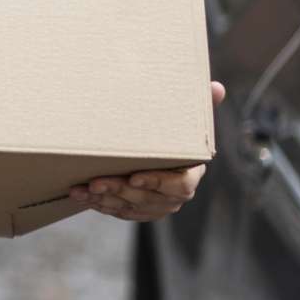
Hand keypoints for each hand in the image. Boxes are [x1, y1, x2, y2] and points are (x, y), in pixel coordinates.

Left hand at [72, 81, 225, 220]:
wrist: (154, 150)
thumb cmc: (171, 131)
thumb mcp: (185, 118)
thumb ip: (201, 104)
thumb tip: (217, 88)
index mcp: (190, 173)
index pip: (180, 185)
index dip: (158, 182)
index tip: (134, 177)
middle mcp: (175, 195)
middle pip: (149, 198)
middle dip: (120, 190)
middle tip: (96, 182)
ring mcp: (157, 206)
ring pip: (130, 207)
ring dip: (104, 199)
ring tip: (82, 190)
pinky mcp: (140, 211)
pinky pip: (119, 212)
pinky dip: (100, 205)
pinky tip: (82, 196)